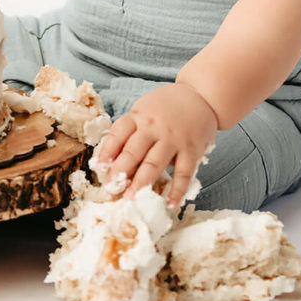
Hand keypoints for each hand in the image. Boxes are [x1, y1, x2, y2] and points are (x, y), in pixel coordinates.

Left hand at [92, 83, 220, 210]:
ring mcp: (174, 139)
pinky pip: (184, 173)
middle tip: (110, 189)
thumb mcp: (144, 111)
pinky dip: (177, 190)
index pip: (118, 133)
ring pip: (155, 163)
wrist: (201, 95)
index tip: (99, 168)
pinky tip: (170, 204)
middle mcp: (154, 127)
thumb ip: (130, 132)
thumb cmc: (166, 107)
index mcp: (139, 116)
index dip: (107, 151)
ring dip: (142, 182)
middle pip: (133, 151)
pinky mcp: (192, 150)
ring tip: (131, 199)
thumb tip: (112, 161)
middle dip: (120, 172)